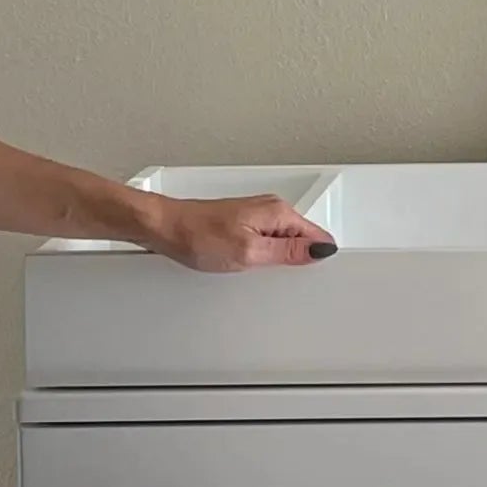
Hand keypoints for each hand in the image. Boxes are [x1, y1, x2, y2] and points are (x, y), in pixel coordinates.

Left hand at [140, 190, 335, 272]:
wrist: (166, 228)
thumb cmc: (198, 235)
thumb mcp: (250, 252)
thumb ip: (288, 253)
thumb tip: (320, 251)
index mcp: (279, 212)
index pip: (318, 237)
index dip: (319, 259)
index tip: (313, 277)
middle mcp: (271, 210)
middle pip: (304, 240)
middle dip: (300, 260)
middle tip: (280, 275)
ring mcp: (258, 216)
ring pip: (286, 243)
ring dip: (279, 260)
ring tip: (259, 270)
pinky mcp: (245, 224)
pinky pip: (269, 242)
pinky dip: (265, 256)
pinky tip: (251, 264)